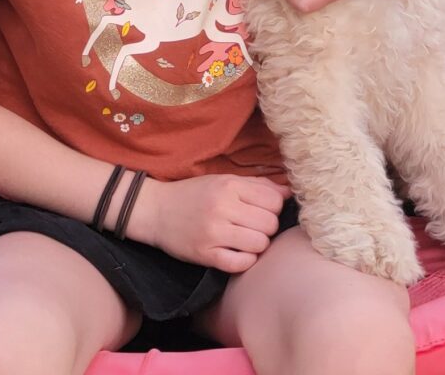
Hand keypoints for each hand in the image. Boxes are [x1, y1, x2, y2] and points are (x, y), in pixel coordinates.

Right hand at [131, 174, 290, 272]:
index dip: (273, 208)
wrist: (155, 210)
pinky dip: (245, 260)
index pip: (273, 201)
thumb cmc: (194, 194)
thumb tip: (288, 192)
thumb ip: (257, 185)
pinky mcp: (206, 254)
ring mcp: (214, 232)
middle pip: (270, 224)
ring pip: (259, 244)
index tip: (262, 211)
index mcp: (229, 185)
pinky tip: (237, 253)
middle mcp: (223, 207)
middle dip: (267, 228)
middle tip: (254, 227)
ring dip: (257, 244)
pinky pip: (241, 263)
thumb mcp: (223, 180)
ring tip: (245, 239)